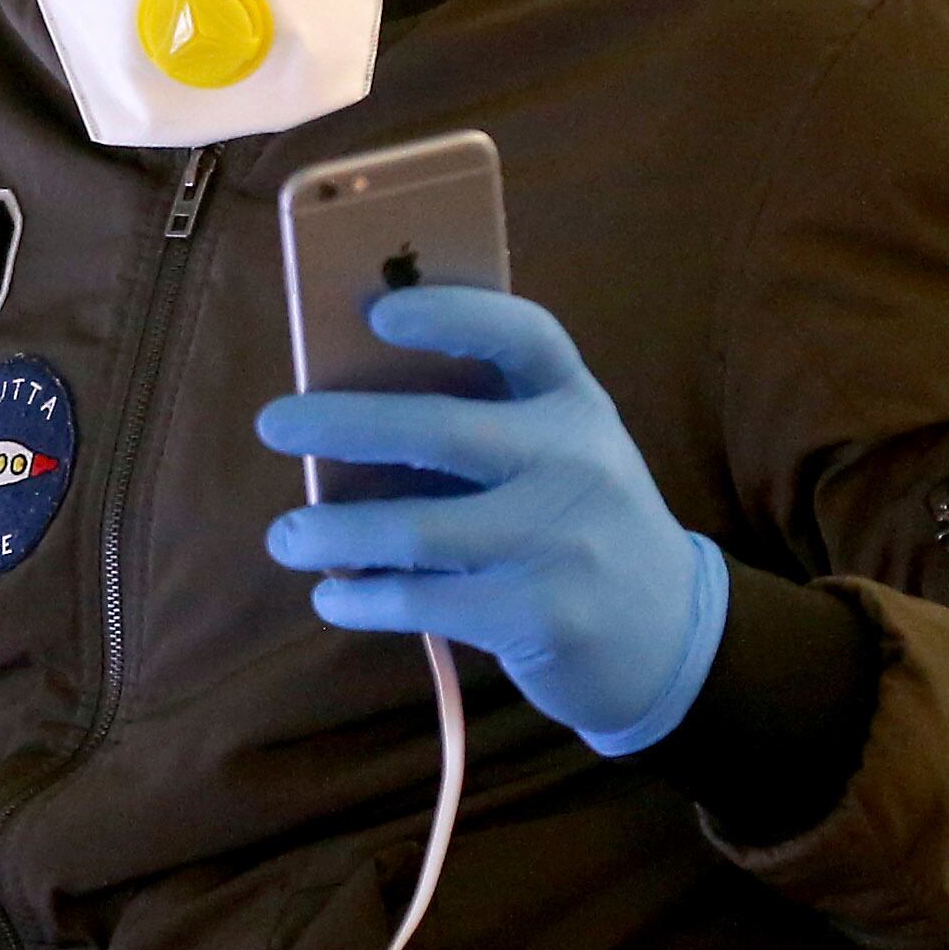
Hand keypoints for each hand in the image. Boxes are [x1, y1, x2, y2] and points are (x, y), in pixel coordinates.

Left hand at [258, 285, 726, 753]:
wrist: (675, 638)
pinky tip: (332, 595)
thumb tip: (347, 406)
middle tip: (273, 423)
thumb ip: (488, 422)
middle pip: (440, 430)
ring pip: (415, 529)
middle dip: (341, 424)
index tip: (378, 311)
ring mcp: (558, 541)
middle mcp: (575, 461)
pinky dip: (361, 598)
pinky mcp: (537, 615)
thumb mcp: (563, 454)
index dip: (451, 314)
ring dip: (330, 531)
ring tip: (284, 536)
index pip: (523, 335)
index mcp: (576, 403)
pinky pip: (421, 600)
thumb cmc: (583, 525)